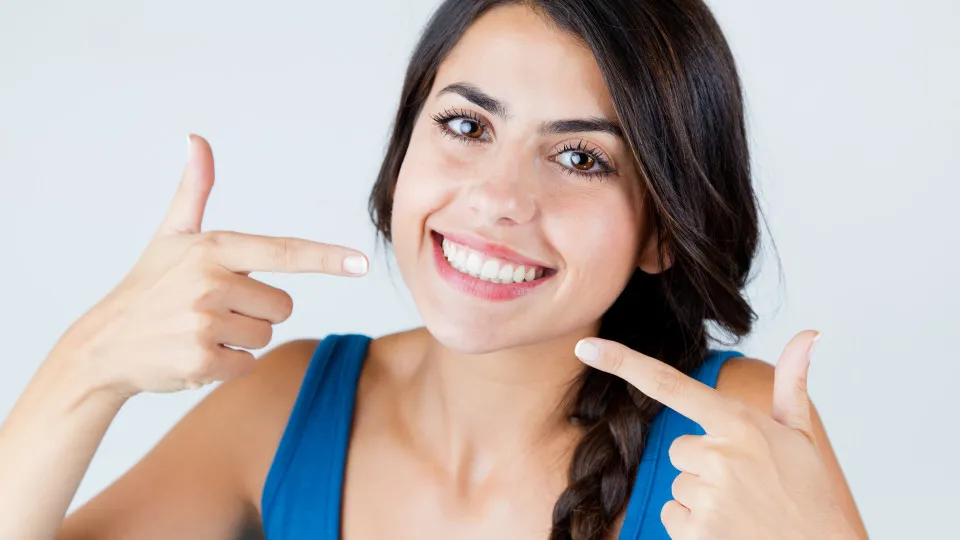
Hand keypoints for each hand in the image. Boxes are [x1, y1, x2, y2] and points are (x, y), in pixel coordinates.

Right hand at [49, 134, 368, 398]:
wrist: (104, 345)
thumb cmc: (148, 286)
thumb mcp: (170, 235)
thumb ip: (194, 191)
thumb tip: (196, 139)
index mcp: (213, 248)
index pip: (282, 252)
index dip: (325, 258)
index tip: (361, 264)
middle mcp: (210, 282)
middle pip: (282, 305)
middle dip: (256, 312)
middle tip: (213, 310)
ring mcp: (205, 323)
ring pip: (266, 336)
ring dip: (241, 340)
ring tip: (200, 331)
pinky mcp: (202, 361)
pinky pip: (247, 364)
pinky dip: (227, 365)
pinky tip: (195, 354)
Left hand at [574, 331, 859, 539]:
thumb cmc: (808, 495)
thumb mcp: (800, 436)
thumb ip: (792, 383)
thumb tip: (809, 334)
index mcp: (738, 423)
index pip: (669, 384)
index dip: (622, 363)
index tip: (585, 347)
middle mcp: (718, 454)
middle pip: (678, 450)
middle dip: (704, 466)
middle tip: (745, 485)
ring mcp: (706, 494)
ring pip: (676, 486)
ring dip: (701, 499)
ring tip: (743, 511)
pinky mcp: (696, 531)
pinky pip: (672, 517)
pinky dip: (694, 527)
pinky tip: (730, 530)